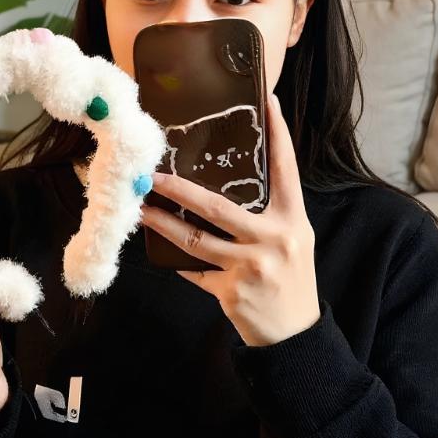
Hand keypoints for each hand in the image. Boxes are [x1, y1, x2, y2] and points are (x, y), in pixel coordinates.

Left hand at [139, 93, 320, 346]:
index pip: (285, 169)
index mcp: (292, 221)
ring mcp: (250, 266)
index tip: (266, 101)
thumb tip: (230, 184)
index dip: (278, 134)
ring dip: (163, 223)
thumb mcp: (293, 240)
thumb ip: (268, 214)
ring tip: (142, 209)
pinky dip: (176, 260)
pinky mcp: (230, 291)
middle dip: (180, 189)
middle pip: (218, 206)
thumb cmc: (291, 279)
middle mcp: (273, 239)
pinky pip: (193, 269)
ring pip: (194, 239)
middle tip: (154, 175)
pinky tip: (160, 248)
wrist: (295, 336)